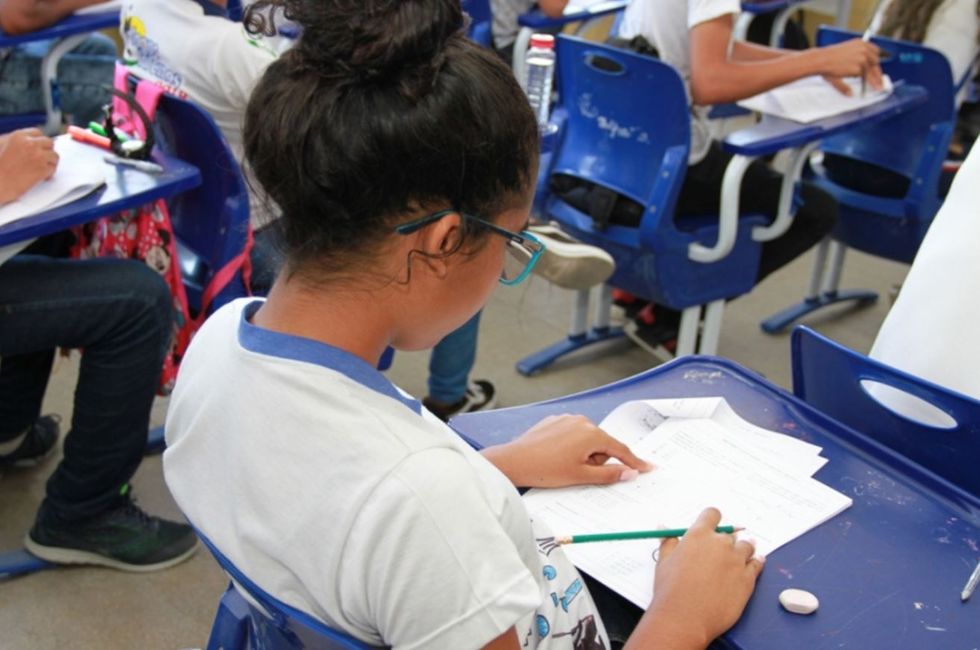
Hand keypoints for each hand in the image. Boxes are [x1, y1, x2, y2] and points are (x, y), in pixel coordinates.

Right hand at [0, 128, 57, 203]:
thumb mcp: (2, 145)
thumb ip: (16, 141)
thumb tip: (30, 140)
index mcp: (19, 136)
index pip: (37, 133)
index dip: (40, 141)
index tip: (40, 148)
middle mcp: (30, 144)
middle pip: (49, 143)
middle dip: (47, 151)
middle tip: (43, 160)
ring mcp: (38, 156)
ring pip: (54, 156)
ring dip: (50, 163)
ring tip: (42, 170)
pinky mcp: (43, 169)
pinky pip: (53, 168)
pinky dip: (49, 174)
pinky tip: (41, 177)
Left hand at [481, 414, 652, 487]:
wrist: (513, 461)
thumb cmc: (545, 470)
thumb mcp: (581, 476)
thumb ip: (609, 474)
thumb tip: (629, 473)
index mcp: (591, 434)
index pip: (619, 449)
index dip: (633, 461)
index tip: (647, 467)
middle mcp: (581, 421)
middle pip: (602, 444)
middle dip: (596, 459)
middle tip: (578, 472)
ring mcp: (566, 418)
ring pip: (587, 439)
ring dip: (583, 453)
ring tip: (563, 464)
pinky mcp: (554, 420)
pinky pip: (572, 434)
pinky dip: (570, 445)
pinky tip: (555, 455)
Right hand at [633, 508, 763, 647]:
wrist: (684, 618)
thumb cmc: (670, 590)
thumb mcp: (664, 562)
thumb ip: (668, 541)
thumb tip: (664, 526)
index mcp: (699, 535)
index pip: (712, 514)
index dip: (712, 520)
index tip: (712, 527)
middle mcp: (720, 544)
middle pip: (730, 533)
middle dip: (725, 541)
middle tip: (720, 553)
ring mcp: (736, 561)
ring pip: (747, 546)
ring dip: (742, 550)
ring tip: (737, 559)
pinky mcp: (748, 579)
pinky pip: (758, 564)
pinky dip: (756, 562)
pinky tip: (755, 562)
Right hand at [812, 39, 882, 92]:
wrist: (821, 60)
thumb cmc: (827, 58)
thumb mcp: (844, 54)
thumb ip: (854, 59)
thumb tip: (859, 68)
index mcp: (860, 43)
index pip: (874, 51)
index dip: (875, 61)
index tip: (876, 68)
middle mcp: (863, 49)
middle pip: (876, 61)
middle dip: (877, 71)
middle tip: (879, 80)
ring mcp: (862, 58)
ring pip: (872, 70)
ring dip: (875, 80)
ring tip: (878, 87)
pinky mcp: (859, 68)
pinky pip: (864, 77)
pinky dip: (867, 83)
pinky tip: (870, 88)